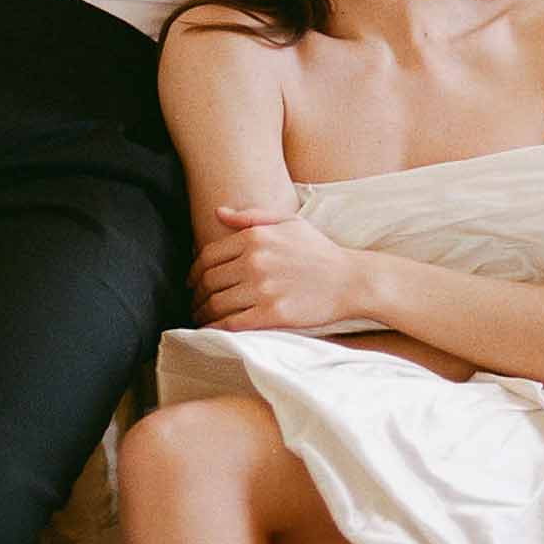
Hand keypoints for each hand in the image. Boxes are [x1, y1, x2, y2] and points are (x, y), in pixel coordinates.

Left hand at [190, 205, 360, 330]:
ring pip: (216, 304)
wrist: (350, 279)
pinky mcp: (272, 314)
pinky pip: (231, 323)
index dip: (194, 272)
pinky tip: (212, 331)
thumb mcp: (288, 222)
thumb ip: (251, 216)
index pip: (208, 256)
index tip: (193, 283)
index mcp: (255, 237)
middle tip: (194, 303)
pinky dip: (215, 329)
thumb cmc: (319, 250)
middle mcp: (255, 260)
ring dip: (203, 313)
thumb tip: (218, 213)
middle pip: (208, 281)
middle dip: (196, 295)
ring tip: (201, 318)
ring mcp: (263, 288)